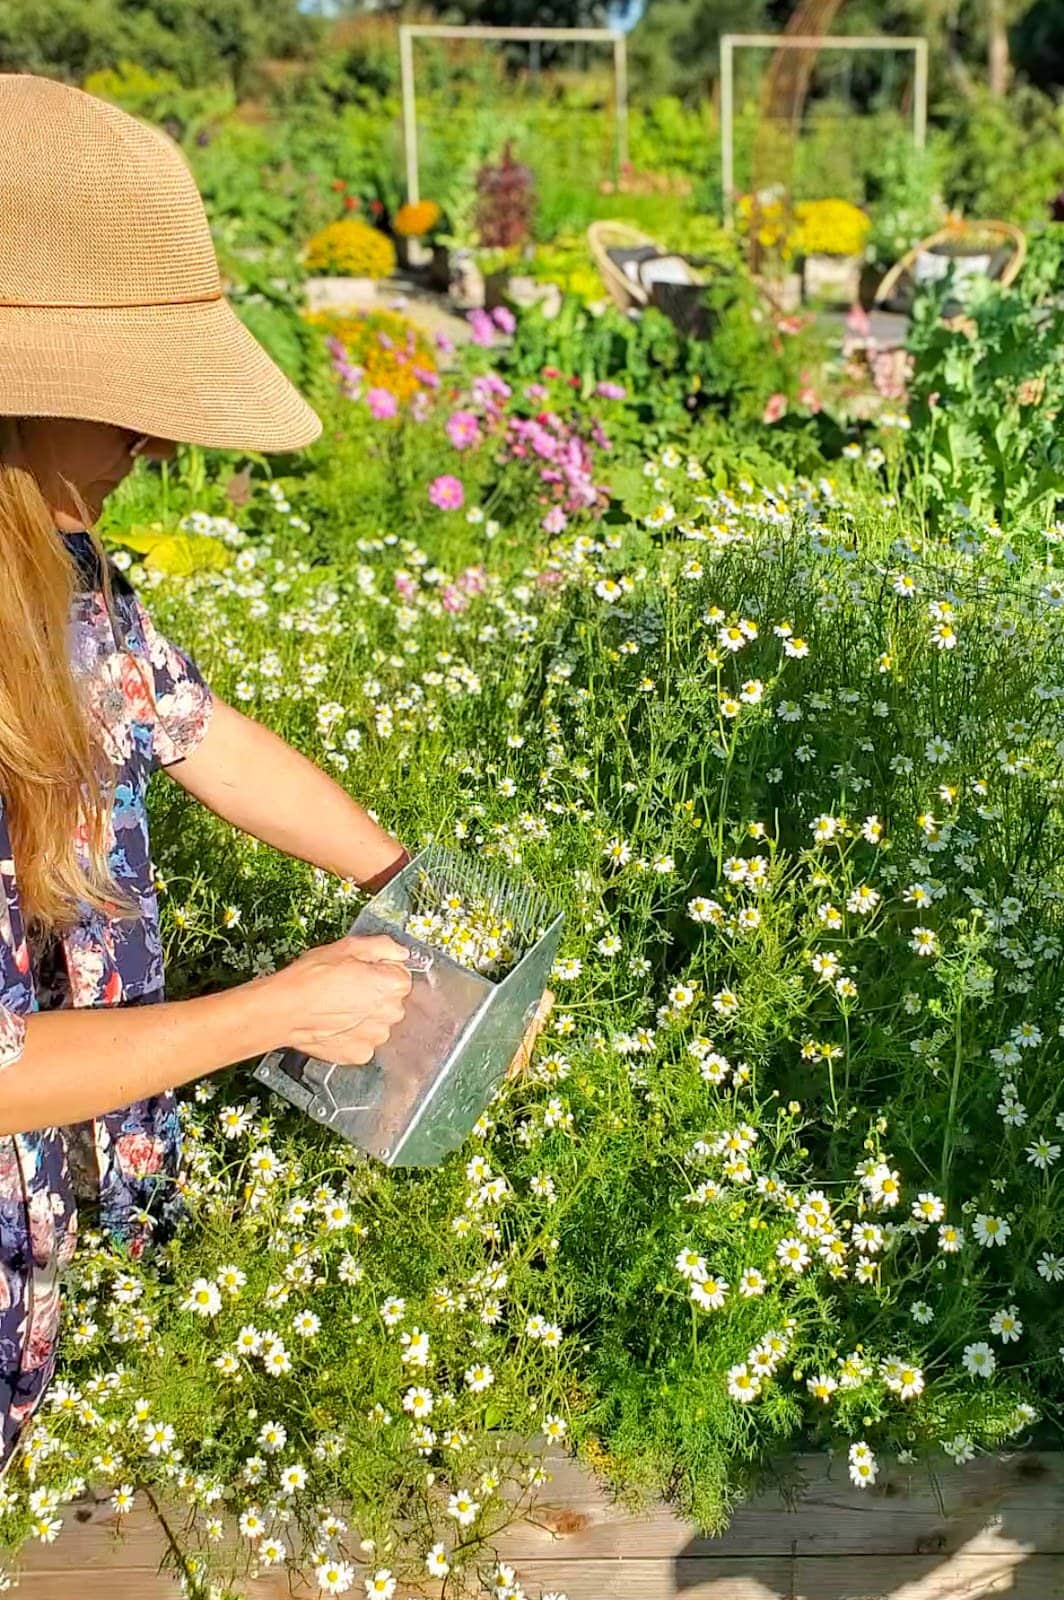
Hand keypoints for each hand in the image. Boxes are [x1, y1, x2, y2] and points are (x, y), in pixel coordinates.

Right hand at [269, 934, 412, 1065]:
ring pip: (377, 1023)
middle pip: (391, 1001)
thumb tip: (398, 951)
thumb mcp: (348, 946)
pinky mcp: (359, 1054)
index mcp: (392, 984)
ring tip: (337, 1006)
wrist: (284, 1010)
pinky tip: (335, 1023)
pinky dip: (352, 1035)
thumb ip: (382, 946)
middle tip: (347, 987)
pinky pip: (363, 1041)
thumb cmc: (311, 979)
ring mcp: (375, 1037)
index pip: (400, 975)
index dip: (380, 970)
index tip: (364, 971)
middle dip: (374, 994)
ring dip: (364, 1016)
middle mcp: (390, 1013)